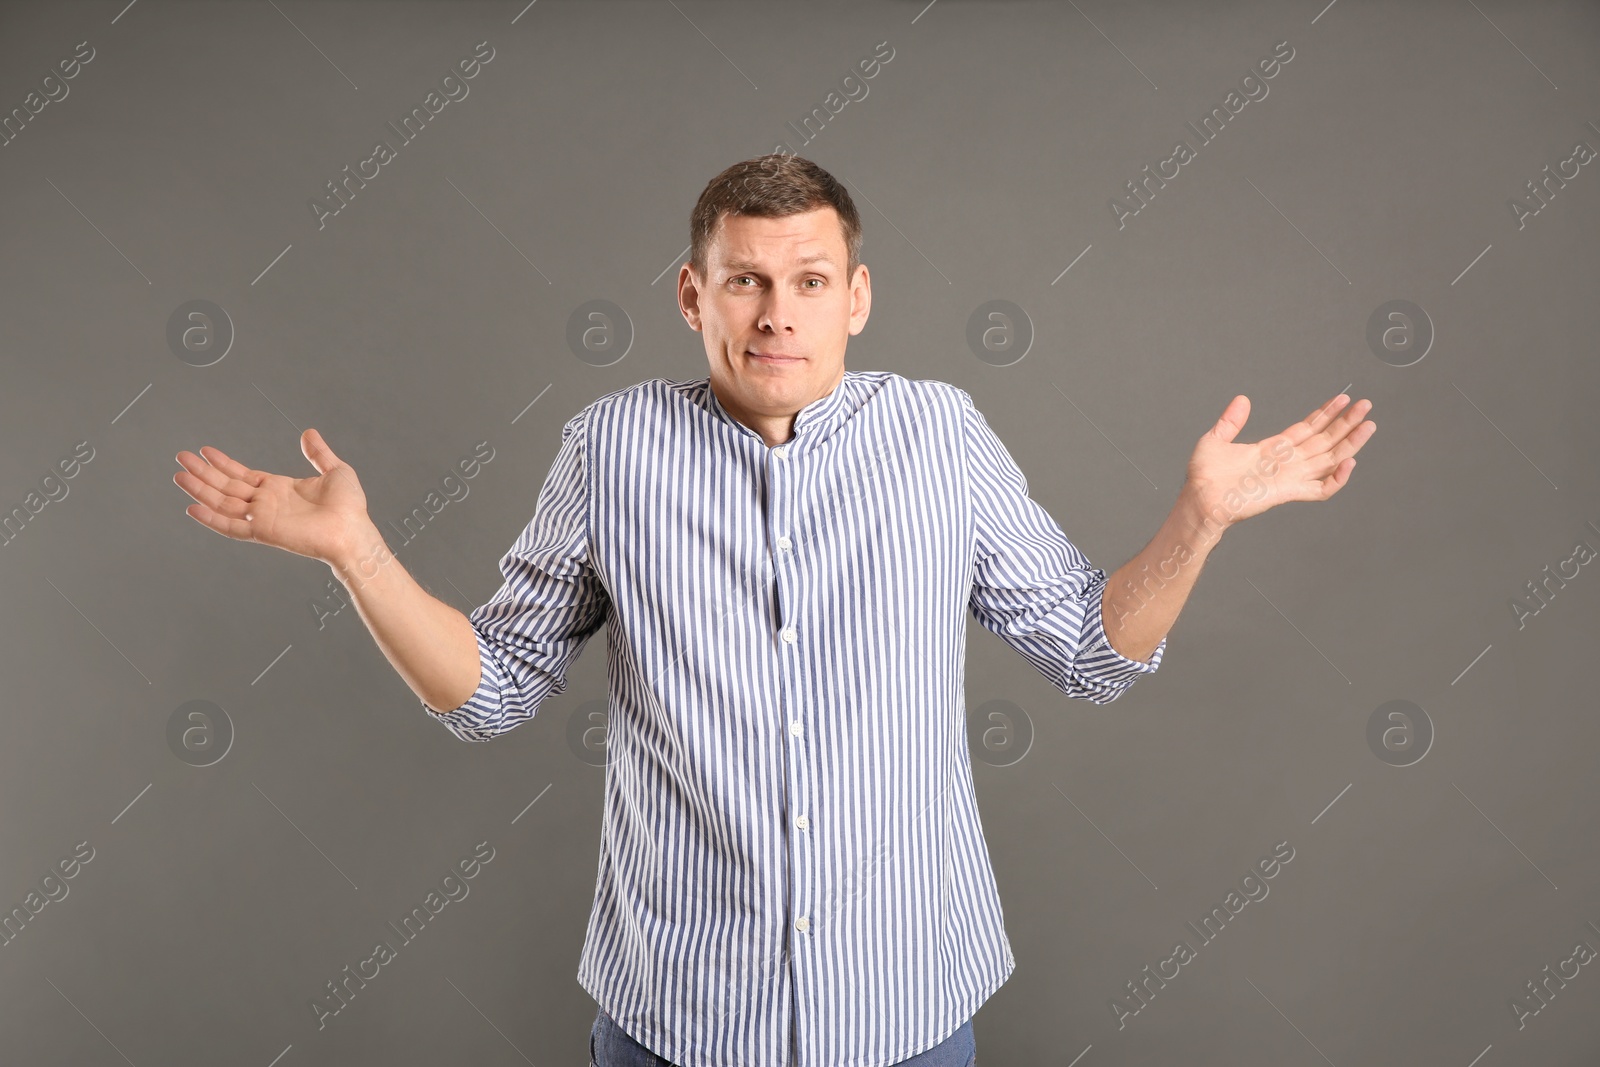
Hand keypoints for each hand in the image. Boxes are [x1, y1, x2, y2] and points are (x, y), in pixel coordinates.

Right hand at [173, 428, 372, 565]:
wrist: (353, 531)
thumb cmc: (349, 507)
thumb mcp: (335, 470)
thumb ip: (319, 453)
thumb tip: (309, 434)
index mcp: (280, 489)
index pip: (243, 475)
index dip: (223, 463)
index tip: (204, 451)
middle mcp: (267, 504)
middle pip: (226, 486)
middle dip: (203, 472)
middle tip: (181, 457)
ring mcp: (262, 518)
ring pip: (223, 502)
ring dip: (200, 490)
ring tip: (179, 475)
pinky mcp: (263, 532)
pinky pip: (230, 526)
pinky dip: (211, 518)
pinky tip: (192, 507)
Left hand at [1182, 392, 1375, 528]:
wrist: (1198, 499)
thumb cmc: (1203, 475)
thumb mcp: (1215, 439)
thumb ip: (1231, 421)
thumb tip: (1242, 399)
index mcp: (1272, 448)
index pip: (1307, 428)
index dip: (1326, 414)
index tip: (1343, 398)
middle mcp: (1285, 463)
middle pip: (1324, 440)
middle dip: (1346, 423)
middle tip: (1366, 405)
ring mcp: (1289, 478)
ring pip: (1329, 459)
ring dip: (1351, 443)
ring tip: (1369, 425)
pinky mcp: (1288, 492)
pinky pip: (1321, 489)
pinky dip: (1337, 479)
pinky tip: (1349, 462)